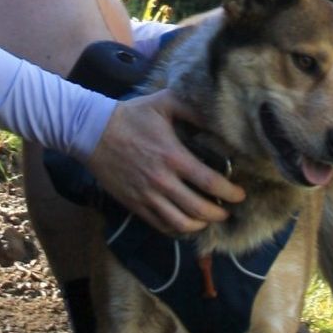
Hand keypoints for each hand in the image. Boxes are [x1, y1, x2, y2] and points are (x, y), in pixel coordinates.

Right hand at [84, 88, 244, 235]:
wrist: (92, 132)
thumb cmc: (131, 116)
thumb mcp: (164, 103)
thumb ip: (193, 109)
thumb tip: (218, 117)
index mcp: (173, 156)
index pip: (210, 182)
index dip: (230, 193)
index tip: (240, 195)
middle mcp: (162, 181)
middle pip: (199, 209)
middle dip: (219, 213)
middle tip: (228, 210)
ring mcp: (147, 196)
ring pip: (180, 224)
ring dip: (200, 225)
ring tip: (208, 219)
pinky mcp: (134, 205)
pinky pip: (160, 226)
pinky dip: (177, 229)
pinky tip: (185, 224)